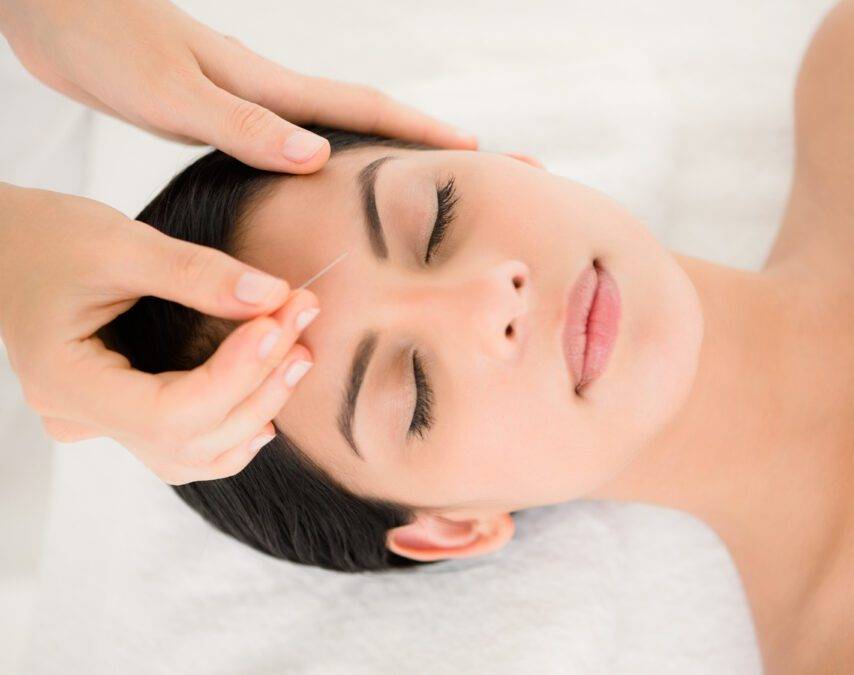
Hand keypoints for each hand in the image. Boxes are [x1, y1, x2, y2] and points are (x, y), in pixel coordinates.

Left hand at [0, 0, 475, 172]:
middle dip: (417, 142)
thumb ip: (243, 126)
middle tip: (463, 169)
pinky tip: (320, 181)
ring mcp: (248, 102)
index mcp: (267, 89)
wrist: (55, 11)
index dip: (419, 132)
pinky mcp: (221, 112)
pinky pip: (290, 143)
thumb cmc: (108, 45)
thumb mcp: (175, 93)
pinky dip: (324, 162)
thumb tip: (320, 157)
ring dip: (375, 153)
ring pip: (330, 131)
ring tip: (410, 186)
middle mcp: (268, 95)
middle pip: (361, 118)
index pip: (362, 110)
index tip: (474, 150)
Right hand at [0, 183, 317, 483]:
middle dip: (261, 385)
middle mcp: (80, 418)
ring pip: (193, 454)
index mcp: (64, 381)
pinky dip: (235, 425)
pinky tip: (270, 391)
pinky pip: (185, 445)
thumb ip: (197, 272)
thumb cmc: (47, 237)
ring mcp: (101, 424)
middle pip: (191, 438)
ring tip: (300, 353)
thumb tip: (275, 295)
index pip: (169, 413)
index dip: (237, 374)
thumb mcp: (119, 242)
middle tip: (304, 319)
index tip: (283, 318)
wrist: (6, 245)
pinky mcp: (124, 415)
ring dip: (257, 410)